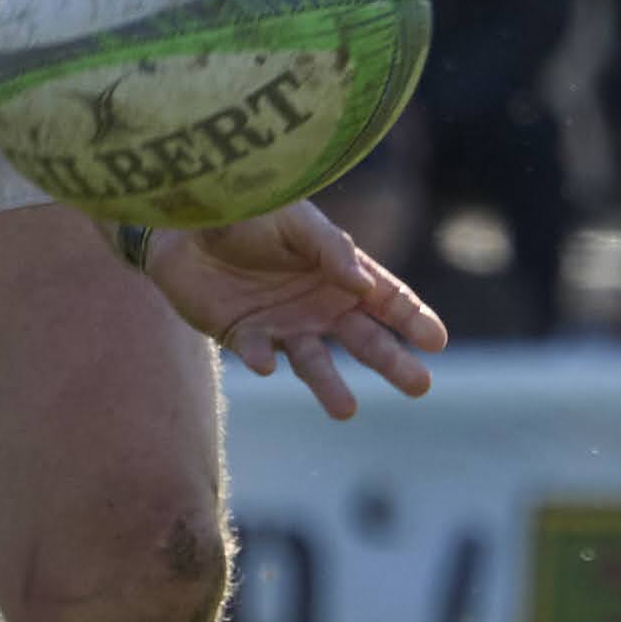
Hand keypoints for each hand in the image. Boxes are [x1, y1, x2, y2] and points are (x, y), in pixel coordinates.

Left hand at [142, 200, 447, 420]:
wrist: (184, 221)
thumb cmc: (248, 211)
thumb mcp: (293, 219)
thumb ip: (329, 247)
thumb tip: (363, 284)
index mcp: (340, 273)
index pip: (388, 300)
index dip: (413, 319)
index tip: (436, 341)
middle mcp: (320, 306)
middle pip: (365, 341)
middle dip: (393, 363)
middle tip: (420, 386)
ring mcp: (285, 326)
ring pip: (316, 363)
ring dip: (330, 386)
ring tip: (346, 410)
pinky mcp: (245, 337)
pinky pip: (258, 354)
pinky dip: (262, 360)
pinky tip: (265, 363)